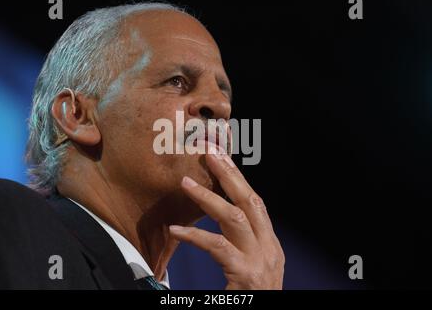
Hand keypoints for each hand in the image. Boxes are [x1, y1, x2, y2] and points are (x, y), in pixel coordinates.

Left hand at [169, 152, 284, 289]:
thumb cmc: (253, 294)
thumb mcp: (252, 267)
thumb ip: (239, 245)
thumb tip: (217, 225)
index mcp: (270, 244)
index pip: (255, 203)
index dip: (238, 178)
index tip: (222, 158)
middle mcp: (270, 248)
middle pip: (250, 201)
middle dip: (230, 174)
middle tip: (209, 153)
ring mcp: (261, 261)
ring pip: (235, 218)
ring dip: (209, 198)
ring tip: (185, 182)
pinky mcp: (246, 275)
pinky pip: (219, 247)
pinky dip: (196, 236)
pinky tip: (176, 230)